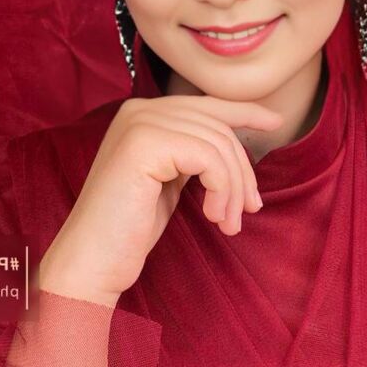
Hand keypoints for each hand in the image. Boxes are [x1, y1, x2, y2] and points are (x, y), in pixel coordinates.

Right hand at [39, 95, 281, 305]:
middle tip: (249, 210)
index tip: (275, 121)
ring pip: (217, 144)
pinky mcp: (144, 143)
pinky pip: (208, 158)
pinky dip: (222, 189)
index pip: (206, 104)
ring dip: (234, 189)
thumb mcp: (169, 179)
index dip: (244, 111)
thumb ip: (191, 152)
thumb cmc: (129, 228)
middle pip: (217, 126)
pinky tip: (213, 217)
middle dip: (242, 170)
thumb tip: (235, 139)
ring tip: (229, 223)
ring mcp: (139, 123)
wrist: (91, 262)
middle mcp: (138, 109)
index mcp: (142, 113)